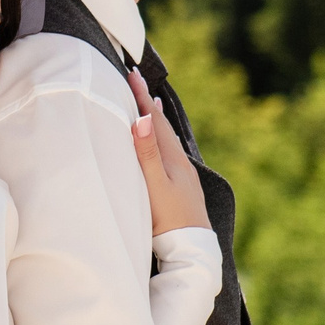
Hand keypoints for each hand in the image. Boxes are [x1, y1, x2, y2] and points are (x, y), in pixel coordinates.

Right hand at [127, 70, 208, 235]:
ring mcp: (183, 176)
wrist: (192, 250)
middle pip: (161, 126)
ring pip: (166, 140)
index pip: (152, 121)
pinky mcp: (182, 188)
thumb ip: (147, 154)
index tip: (132, 74)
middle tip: (137, 81)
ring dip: (155, 121)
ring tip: (151, 105)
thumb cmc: (169, 221)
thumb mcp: (154, 187)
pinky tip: (162, 146)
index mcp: (172, 159)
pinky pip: (169, 153)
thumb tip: (141, 119)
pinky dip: (161, 140)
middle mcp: (180, 163)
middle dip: (147, 103)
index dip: (141, 97)